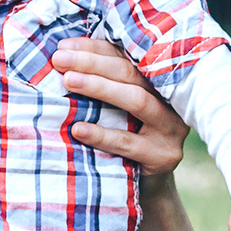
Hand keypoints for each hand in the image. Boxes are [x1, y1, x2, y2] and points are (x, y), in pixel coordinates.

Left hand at [53, 38, 186, 177]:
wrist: (145, 183)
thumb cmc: (124, 134)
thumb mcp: (116, 105)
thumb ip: (102, 80)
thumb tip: (63, 52)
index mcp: (160, 79)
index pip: (125, 56)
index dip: (94, 49)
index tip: (63, 47)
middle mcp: (171, 98)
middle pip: (130, 73)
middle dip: (91, 63)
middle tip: (59, 59)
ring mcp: (171, 128)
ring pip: (136, 101)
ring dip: (99, 88)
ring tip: (68, 81)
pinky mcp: (164, 155)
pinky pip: (129, 143)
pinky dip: (102, 134)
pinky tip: (77, 129)